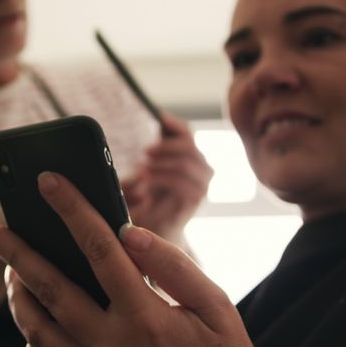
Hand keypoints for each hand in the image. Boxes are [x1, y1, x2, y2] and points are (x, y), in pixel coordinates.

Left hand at [0, 172, 306, 346]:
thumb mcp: (216, 306)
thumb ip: (172, 266)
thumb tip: (128, 231)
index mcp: (145, 317)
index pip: (98, 249)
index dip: (71, 209)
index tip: (48, 181)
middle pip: (49, 288)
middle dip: (16, 253)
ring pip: (35, 329)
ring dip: (16, 295)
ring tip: (10, 270)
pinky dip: (31, 340)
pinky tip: (33, 321)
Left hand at [121, 112, 212, 240]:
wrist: (154, 231)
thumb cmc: (149, 197)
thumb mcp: (151, 166)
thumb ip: (158, 145)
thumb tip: (162, 116)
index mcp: (190, 156)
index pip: (188, 133)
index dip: (175, 124)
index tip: (159, 117)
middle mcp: (201, 168)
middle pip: (189, 146)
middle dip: (166, 146)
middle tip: (145, 152)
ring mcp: (202, 184)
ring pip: (186, 163)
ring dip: (162, 163)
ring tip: (143, 169)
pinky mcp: (196, 200)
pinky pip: (182, 183)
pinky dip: (162, 179)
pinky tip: (147, 181)